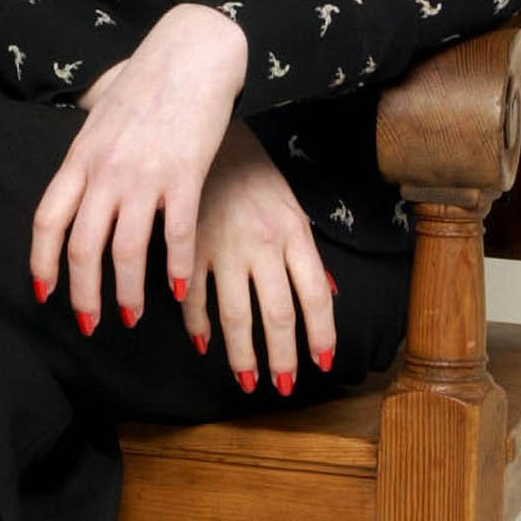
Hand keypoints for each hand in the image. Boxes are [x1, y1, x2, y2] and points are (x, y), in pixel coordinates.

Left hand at [30, 4, 247, 332]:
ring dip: (127, 292)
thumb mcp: (101, 112)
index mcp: (80, 157)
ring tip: (130, 315)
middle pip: (82, 246)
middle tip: (90, 323)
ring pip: (126, 250)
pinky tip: (180, 289)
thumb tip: (77, 164)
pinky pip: (176, 235)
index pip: (47, 221)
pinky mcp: (184, 174)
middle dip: (83, 294)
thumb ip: (87, 146)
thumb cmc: (148, 79)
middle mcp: (105, 170)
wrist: (192, 52)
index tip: (45, 293)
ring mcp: (144, 174)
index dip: (42, 263)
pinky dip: (176, 269)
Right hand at [175, 120, 338, 394]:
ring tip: (249, 381)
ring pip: (235, 315)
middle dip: (282, 358)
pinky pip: (195, 298)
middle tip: (284, 387)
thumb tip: (331, 295)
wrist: (208, 134)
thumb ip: (308, 255)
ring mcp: (224, 248)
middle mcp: (262, 245)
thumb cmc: (254, 173)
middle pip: (277, 314)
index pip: (315, 296)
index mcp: (293, 232)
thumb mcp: (291, 207)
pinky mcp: (190, 247)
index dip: (321, 335)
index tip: (322, 364)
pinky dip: (198, 325)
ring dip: (243, 354)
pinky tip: (204, 344)